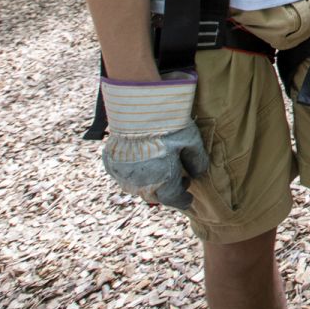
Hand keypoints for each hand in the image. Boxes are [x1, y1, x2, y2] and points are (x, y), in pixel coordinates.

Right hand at [99, 74, 208, 210]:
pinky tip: (143, 162)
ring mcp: (123, 175)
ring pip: (138, 187)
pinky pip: (124, 176)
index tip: (189, 199)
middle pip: (156, 195)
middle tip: (180, 180)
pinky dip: (134, 173)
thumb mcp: (191, 141)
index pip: (174, 199)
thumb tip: (198, 173)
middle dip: (168, 191)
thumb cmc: (169, 125)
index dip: (183, 200)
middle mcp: (141, 184)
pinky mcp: (111, 164)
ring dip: (151, 183)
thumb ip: (197, 160)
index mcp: (163, 182)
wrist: (138, 108)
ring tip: (162, 170)